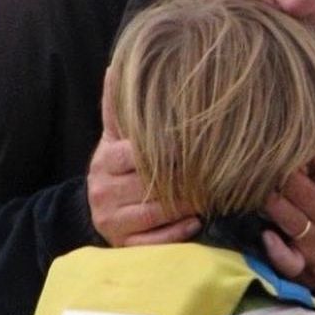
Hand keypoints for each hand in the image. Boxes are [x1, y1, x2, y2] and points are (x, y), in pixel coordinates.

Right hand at [87, 68, 199, 245]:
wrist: (97, 210)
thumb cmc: (118, 168)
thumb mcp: (115, 138)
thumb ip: (118, 108)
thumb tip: (115, 67)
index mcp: (105, 161)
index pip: (136, 153)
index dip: (168, 151)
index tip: (196, 147)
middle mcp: (104, 192)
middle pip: (151, 183)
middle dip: (185, 178)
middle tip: (217, 172)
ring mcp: (112, 221)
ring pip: (155, 212)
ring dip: (187, 204)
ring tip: (211, 196)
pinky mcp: (123, 247)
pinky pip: (154, 242)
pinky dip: (178, 233)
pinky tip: (196, 223)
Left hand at [262, 140, 314, 288]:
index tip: (298, 140)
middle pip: (302, 189)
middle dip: (283, 173)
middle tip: (266, 159)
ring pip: (290, 218)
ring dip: (271, 201)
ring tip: (258, 188)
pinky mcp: (303, 264)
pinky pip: (288, 260)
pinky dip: (276, 250)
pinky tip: (267, 236)